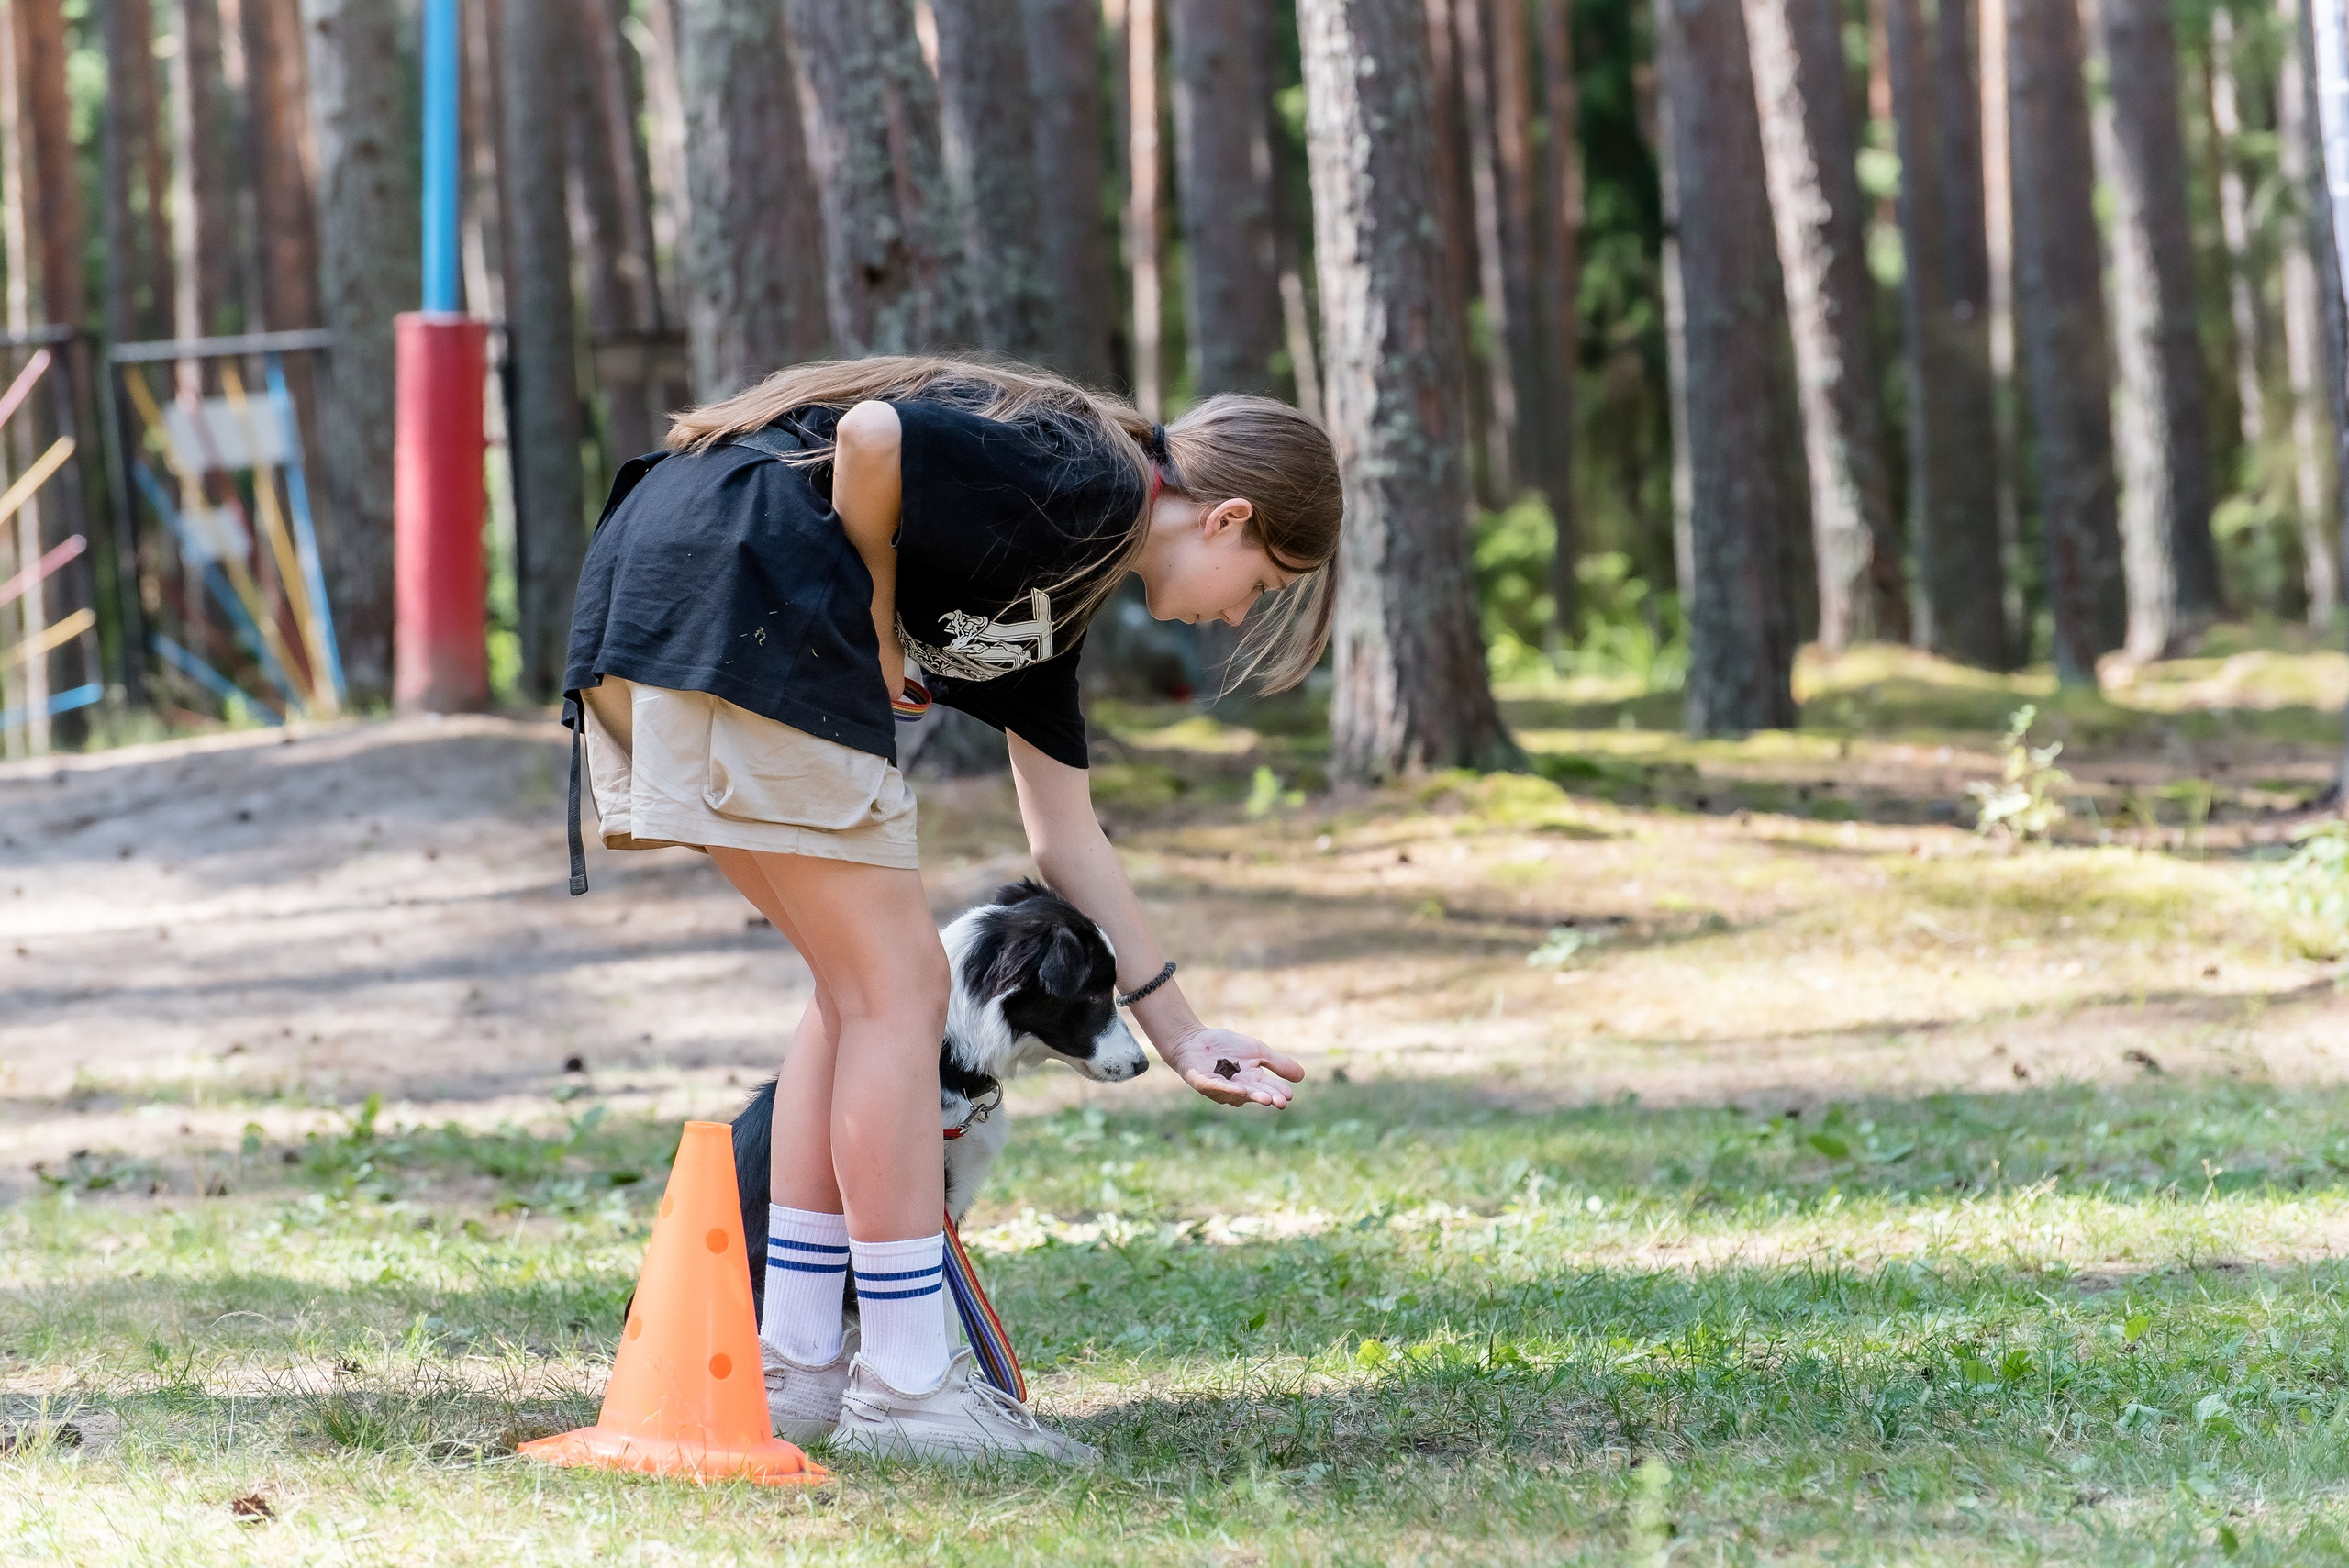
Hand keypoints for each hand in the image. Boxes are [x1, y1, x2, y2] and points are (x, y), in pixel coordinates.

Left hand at [1162, 1028, 1303, 1108]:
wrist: (1195, 1040)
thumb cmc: (1226, 1047)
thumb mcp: (1257, 1051)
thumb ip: (1277, 1063)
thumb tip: (1302, 1076)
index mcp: (1252, 1081)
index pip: (1268, 1088)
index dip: (1278, 1092)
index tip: (1289, 1095)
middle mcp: (1238, 1089)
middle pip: (1255, 1094)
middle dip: (1267, 1098)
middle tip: (1281, 1102)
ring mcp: (1220, 1088)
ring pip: (1237, 1094)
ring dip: (1251, 1096)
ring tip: (1265, 1098)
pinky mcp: (1203, 1083)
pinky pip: (1216, 1087)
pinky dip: (1227, 1089)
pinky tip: (1240, 1089)